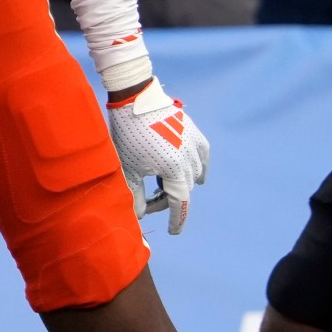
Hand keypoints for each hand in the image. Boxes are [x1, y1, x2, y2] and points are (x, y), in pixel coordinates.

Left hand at [109, 78, 211, 233]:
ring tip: (162, 184)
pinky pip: (203, 154)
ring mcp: (193, 143)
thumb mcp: (128, 169)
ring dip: (181, 183)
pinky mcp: (192, 131)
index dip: (177, 219)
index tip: (173, 231)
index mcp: (174, 169)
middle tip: (150, 202)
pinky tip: (197, 174)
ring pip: (194, 172)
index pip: (180, 202)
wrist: (135, 100)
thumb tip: (141, 215)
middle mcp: (189, 157)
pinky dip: (200, 166)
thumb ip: (136, 195)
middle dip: (168, 199)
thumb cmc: (128, 136)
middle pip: (184, 188)